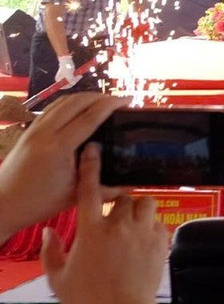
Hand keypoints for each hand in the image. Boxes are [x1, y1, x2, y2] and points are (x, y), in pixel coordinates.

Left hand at [0, 92, 120, 236]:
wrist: (1, 206)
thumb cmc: (38, 203)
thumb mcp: (75, 195)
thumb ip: (103, 187)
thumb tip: (130, 183)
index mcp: (59, 147)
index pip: (90, 116)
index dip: (111, 105)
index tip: (129, 100)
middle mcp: (45, 132)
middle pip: (77, 102)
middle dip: (101, 96)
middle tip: (119, 101)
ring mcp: (34, 129)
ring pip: (63, 101)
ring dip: (85, 97)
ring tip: (103, 102)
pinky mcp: (28, 131)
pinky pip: (52, 108)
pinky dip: (70, 102)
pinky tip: (79, 109)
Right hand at [43, 145, 166, 303]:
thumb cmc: (88, 299)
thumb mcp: (58, 277)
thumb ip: (51, 251)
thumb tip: (48, 231)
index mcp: (91, 231)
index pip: (90, 190)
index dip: (91, 168)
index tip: (93, 151)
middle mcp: (119, 226)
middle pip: (124, 197)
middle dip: (119, 205)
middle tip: (113, 220)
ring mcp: (143, 232)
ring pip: (146, 203)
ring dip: (139, 210)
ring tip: (131, 226)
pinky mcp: (161, 242)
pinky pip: (159, 222)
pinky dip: (152, 228)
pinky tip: (143, 242)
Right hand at [54, 56, 78, 87]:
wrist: (66, 59)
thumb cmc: (67, 66)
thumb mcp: (69, 74)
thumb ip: (71, 79)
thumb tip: (73, 83)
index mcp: (58, 80)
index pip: (64, 87)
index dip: (70, 85)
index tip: (76, 81)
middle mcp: (60, 79)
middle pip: (68, 84)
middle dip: (75, 81)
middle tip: (80, 76)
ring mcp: (64, 77)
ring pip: (71, 81)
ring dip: (76, 79)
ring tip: (80, 75)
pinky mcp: (67, 75)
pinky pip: (72, 78)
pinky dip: (76, 77)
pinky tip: (79, 74)